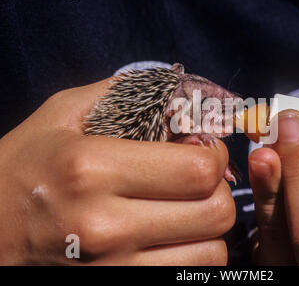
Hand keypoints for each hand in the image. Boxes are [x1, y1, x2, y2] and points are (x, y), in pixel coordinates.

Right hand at [0, 78, 234, 264]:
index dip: (215, 157)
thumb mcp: (59, 117)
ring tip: (186, 214)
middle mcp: (105, 225)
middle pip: (215, 212)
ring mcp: (112, 268)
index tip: (204, 152)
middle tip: (199, 183)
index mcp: (92, 168)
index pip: (198, 170)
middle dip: (217, 191)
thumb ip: (121, 95)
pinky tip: (173, 241)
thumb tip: (180, 92)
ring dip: (208, 229)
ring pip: (211, 251)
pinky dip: (194, 257)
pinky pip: (189, 278)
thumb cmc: (21, 172)